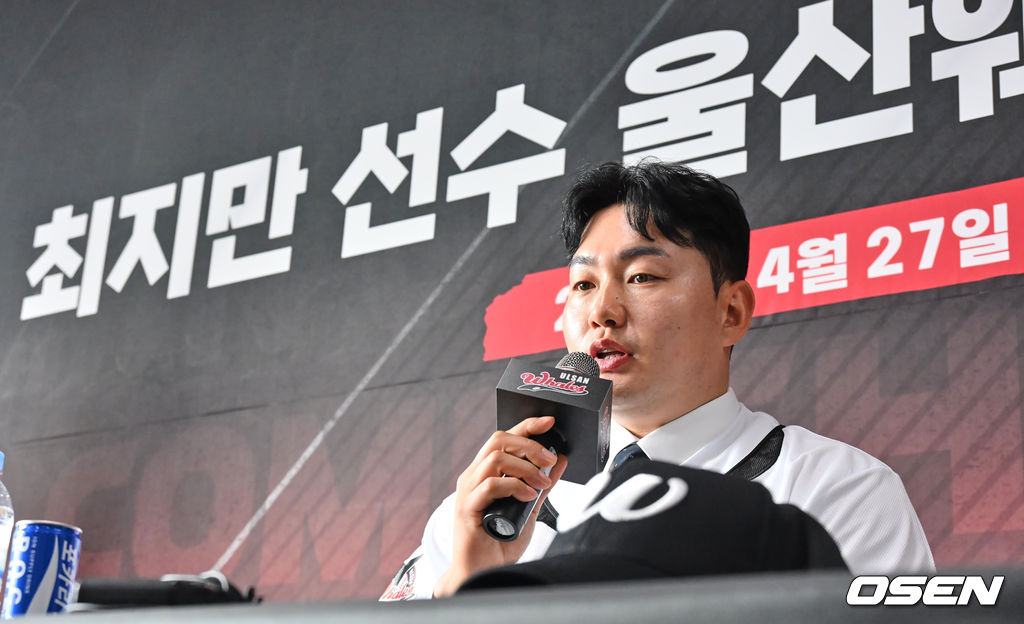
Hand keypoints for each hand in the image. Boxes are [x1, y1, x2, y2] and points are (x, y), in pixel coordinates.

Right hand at [433, 416, 567, 596]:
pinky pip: (490, 486)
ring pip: (495, 459)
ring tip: (543, 484)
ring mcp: (468, 491)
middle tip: (549, 460)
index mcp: (485, 473)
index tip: (549, 422)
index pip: (504, 438)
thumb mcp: (529, 508)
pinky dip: (514, 486)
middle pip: (498, 440)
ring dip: (525, 467)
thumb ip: (541, 484)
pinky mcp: (467, 508)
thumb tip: (559, 461)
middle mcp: (473, 477)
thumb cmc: (500, 542)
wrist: (484, 572)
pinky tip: (528, 496)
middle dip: (529, 444)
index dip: (526, 426)